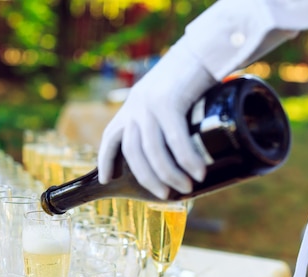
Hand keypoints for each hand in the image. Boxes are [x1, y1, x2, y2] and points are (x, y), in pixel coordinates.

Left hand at [97, 44, 215, 198]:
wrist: (201, 51)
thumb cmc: (186, 81)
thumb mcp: (162, 100)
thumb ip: (158, 122)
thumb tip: (173, 155)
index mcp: (130, 108)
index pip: (110, 138)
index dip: (105, 160)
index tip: (106, 179)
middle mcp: (135, 107)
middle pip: (134, 153)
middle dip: (148, 178)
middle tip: (165, 194)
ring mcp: (150, 104)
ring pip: (153, 150)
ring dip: (169, 174)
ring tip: (185, 186)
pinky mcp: (169, 101)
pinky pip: (175, 138)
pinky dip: (186, 159)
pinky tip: (197, 171)